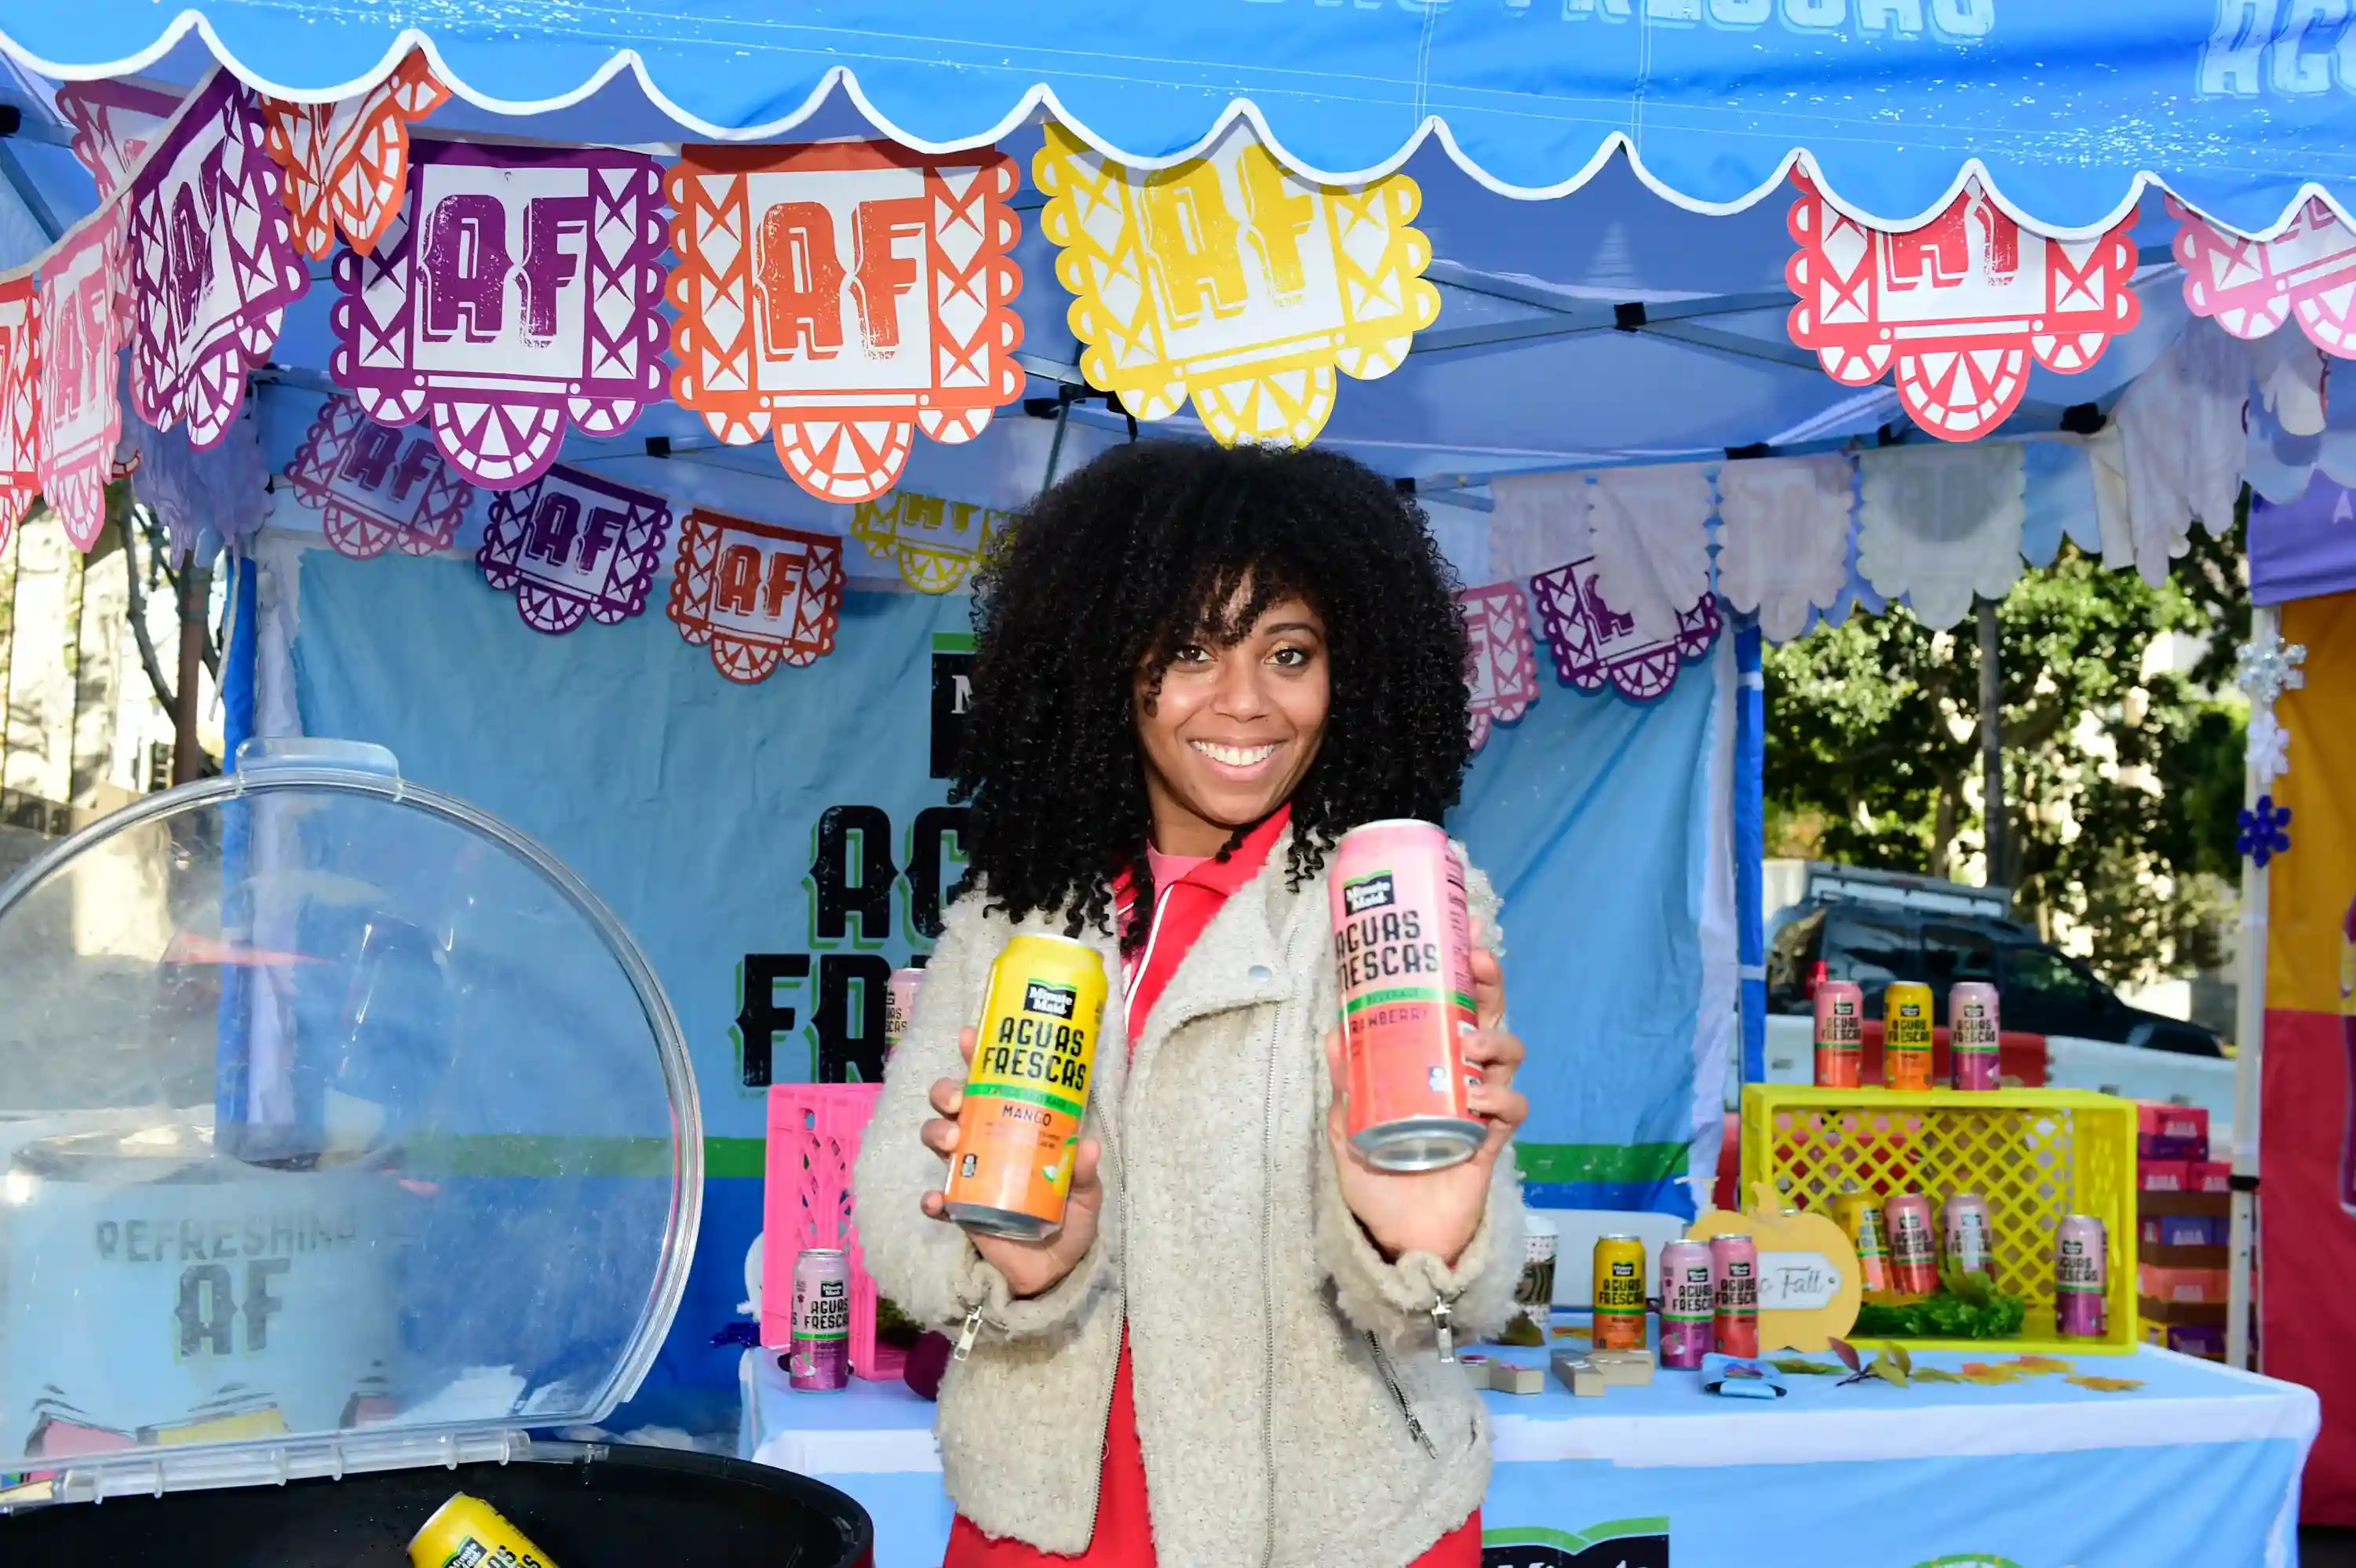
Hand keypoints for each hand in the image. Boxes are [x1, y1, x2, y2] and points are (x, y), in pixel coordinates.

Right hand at [919, 1027, 1104, 1300]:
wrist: (1056, 1271)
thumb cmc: (1070, 1219)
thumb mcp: (1086, 1193)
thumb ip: (1084, 1173)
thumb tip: (1085, 1146)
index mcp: (1016, 1126)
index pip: (992, 1082)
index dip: (976, 1056)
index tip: (970, 1037)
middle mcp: (987, 1142)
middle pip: (953, 1104)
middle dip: (947, 1093)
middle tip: (958, 1102)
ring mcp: (969, 1174)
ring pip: (937, 1140)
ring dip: (937, 1134)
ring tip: (953, 1142)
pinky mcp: (960, 1211)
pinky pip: (935, 1200)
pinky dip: (932, 1199)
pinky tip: (939, 1202)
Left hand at [1326, 943, 1525, 1266]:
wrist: (1397, 1236)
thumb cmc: (1377, 1177)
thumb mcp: (1347, 1125)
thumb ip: (1344, 1084)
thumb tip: (1333, 1032)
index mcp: (1431, 1065)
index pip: (1453, 1008)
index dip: (1463, 974)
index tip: (1463, 939)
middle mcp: (1462, 1078)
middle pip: (1491, 1019)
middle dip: (1490, 987)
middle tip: (1478, 966)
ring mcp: (1480, 1108)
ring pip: (1509, 1057)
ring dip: (1494, 1043)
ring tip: (1468, 1047)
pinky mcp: (1493, 1141)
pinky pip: (1513, 1110)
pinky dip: (1500, 1100)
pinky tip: (1477, 1103)